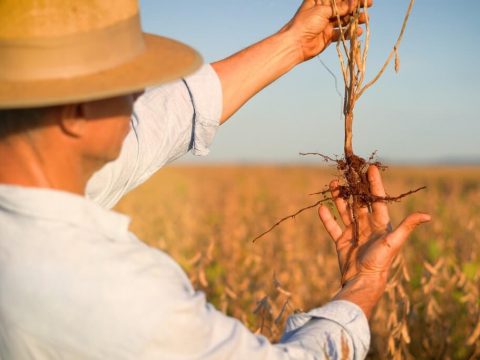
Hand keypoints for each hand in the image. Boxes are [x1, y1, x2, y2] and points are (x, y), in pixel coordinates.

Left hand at [281, 0, 371, 61]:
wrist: (295, 44)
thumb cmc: (305, 23)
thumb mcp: (323, 11)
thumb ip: (340, 7)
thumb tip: (354, 2)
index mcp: (320, 1)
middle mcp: (324, 11)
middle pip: (343, 7)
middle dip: (356, 7)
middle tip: (368, 6)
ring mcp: (326, 24)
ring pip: (344, 20)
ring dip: (355, 20)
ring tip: (366, 20)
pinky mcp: (328, 36)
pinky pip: (341, 34)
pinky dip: (349, 33)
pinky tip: (358, 32)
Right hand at [318, 166, 430, 317]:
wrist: (363, 281)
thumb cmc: (381, 262)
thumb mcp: (394, 242)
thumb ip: (408, 226)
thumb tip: (427, 215)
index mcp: (380, 223)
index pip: (377, 199)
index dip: (374, 183)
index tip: (370, 168)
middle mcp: (367, 225)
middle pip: (358, 202)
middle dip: (353, 187)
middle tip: (347, 172)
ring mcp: (353, 232)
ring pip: (345, 210)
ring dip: (339, 198)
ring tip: (333, 184)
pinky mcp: (342, 241)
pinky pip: (333, 227)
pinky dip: (327, 218)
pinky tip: (322, 208)